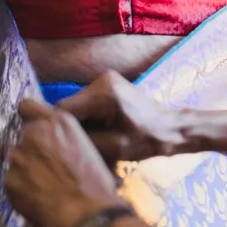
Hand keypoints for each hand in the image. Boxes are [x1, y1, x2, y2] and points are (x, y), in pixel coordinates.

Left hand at [5, 99, 119, 226]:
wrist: (85, 215)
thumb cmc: (95, 184)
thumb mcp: (88, 148)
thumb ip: (65, 138)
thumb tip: (57, 144)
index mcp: (58, 121)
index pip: (27, 106)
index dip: (30, 119)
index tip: (35, 130)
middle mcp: (34, 133)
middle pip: (23, 137)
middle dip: (31, 149)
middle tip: (47, 168)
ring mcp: (18, 156)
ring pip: (16, 159)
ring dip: (25, 168)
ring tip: (43, 187)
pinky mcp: (9, 179)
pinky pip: (12, 181)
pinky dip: (21, 189)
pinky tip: (38, 199)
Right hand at [57, 70, 188, 163]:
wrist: (169, 128)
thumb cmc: (145, 140)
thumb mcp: (112, 147)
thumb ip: (82, 139)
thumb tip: (58, 137)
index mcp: (103, 92)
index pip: (63, 109)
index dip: (62, 129)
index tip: (68, 144)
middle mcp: (101, 79)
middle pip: (70, 106)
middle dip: (75, 126)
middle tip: (87, 143)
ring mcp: (104, 79)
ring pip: (78, 106)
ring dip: (84, 123)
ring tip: (98, 137)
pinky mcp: (108, 84)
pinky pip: (88, 103)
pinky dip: (91, 117)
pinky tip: (103, 129)